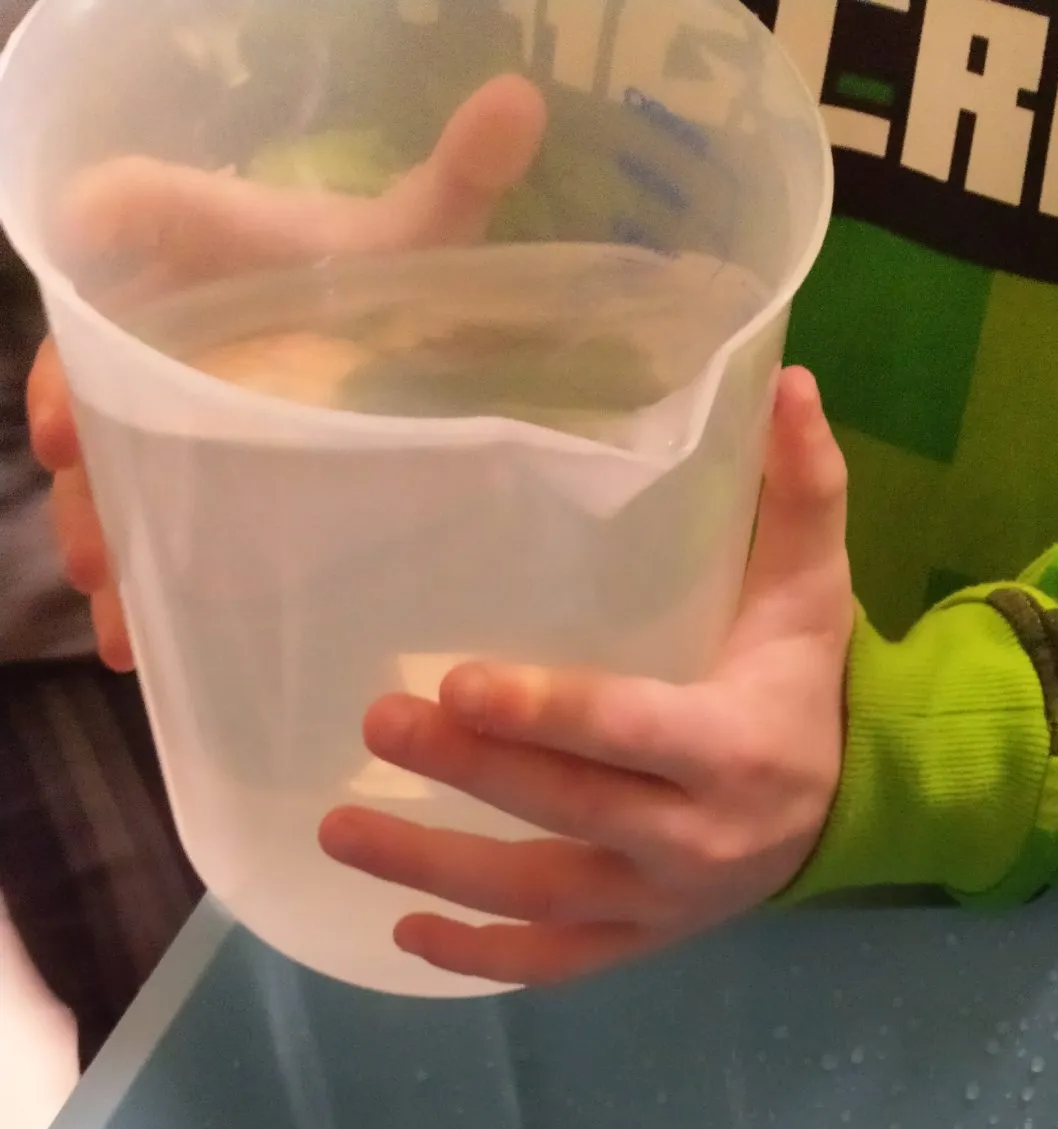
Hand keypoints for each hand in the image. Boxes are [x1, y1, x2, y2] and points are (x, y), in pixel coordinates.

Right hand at [26, 75, 546, 670]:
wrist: (365, 337)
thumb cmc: (373, 277)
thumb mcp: (416, 236)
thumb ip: (457, 178)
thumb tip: (520, 101)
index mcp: (195, 236)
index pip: (123, 210)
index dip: (103, 243)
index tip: (96, 283)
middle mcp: (150, 320)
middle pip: (87, 367)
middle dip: (83, 438)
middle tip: (88, 497)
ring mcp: (150, 408)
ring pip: (99, 463)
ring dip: (100, 528)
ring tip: (113, 591)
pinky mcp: (170, 477)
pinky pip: (133, 527)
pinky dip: (134, 587)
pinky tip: (141, 643)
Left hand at [318, 368, 852, 985]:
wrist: (845, 814)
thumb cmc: (803, 688)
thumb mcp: (813, 591)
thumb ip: (801, 491)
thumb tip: (788, 380)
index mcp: (731, 746)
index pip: (627, 731)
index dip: (545, 715)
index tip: (458, 686)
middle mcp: (694, 838)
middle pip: (567, 811)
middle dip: (469, 773)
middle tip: (379, 719)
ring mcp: (661, 901)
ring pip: (541, 898)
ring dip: (436, 871)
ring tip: (341, 828)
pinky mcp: (638, 939)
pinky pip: (554, 963)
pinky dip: (480, 960)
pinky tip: (401, 932)